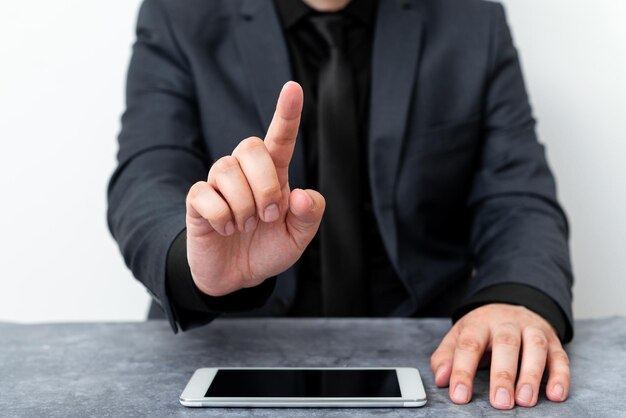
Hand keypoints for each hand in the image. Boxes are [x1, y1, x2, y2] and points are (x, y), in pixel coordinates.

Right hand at [185, 81, 324, 295]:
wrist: (236, 277)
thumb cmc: (267, 249)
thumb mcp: (298, 238)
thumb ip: (309, 216)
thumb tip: (302, 195)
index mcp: (274, 175)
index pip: (280, 137)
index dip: (286, 113)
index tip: (292, 88)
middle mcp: (245, 173)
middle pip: (250, 147)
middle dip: (265, 184)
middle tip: (269, 216)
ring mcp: (218, 185)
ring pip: (225, 170)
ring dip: (243, 206)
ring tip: (245, 227)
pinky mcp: (197, 201)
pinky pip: (204, 194)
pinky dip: (221, 216)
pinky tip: (225, 229)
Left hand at [430, 303, 569, 408]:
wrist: (509, 306)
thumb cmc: (481, 330)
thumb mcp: (458, 337)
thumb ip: (445, 357)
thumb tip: (441, 379)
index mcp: (479, 322)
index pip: (469, 345)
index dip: (463, 371)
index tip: (459, 396)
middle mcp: (507, 323)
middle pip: (506, 344)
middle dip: (503, 375)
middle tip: (500, 403)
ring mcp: (532, 329)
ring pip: (535, 348)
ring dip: (532, 375)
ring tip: (525, 401)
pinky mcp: (553, 340)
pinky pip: (560, 356)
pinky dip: (561, 376)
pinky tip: (555, 395)